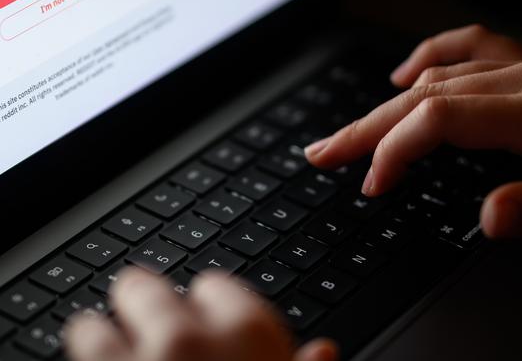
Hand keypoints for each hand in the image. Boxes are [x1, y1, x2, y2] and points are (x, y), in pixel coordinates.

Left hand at [65, 268, 336, 360]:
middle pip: (146, 287)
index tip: (207, 321)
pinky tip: (101, 357)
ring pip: (97, 320)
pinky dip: (90, 346)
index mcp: (250, 333)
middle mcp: (186, 338)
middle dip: (146, 303)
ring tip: (116, 348)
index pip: (216, 285)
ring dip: (105, 332)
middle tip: (152, 323)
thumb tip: (324, 352)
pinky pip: (80, 341)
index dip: (210, 306)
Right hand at [305, 25, 521, 237]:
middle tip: (323, 152)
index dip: (393, 151)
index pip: (437, 122)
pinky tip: (407, 74)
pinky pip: (468, 49)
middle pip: (422, 96)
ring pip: (436, 77)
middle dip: (365, 128)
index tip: (373, 185)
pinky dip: (428, 59)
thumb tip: (484, 221)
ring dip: (384, 102)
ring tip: (350, 127)